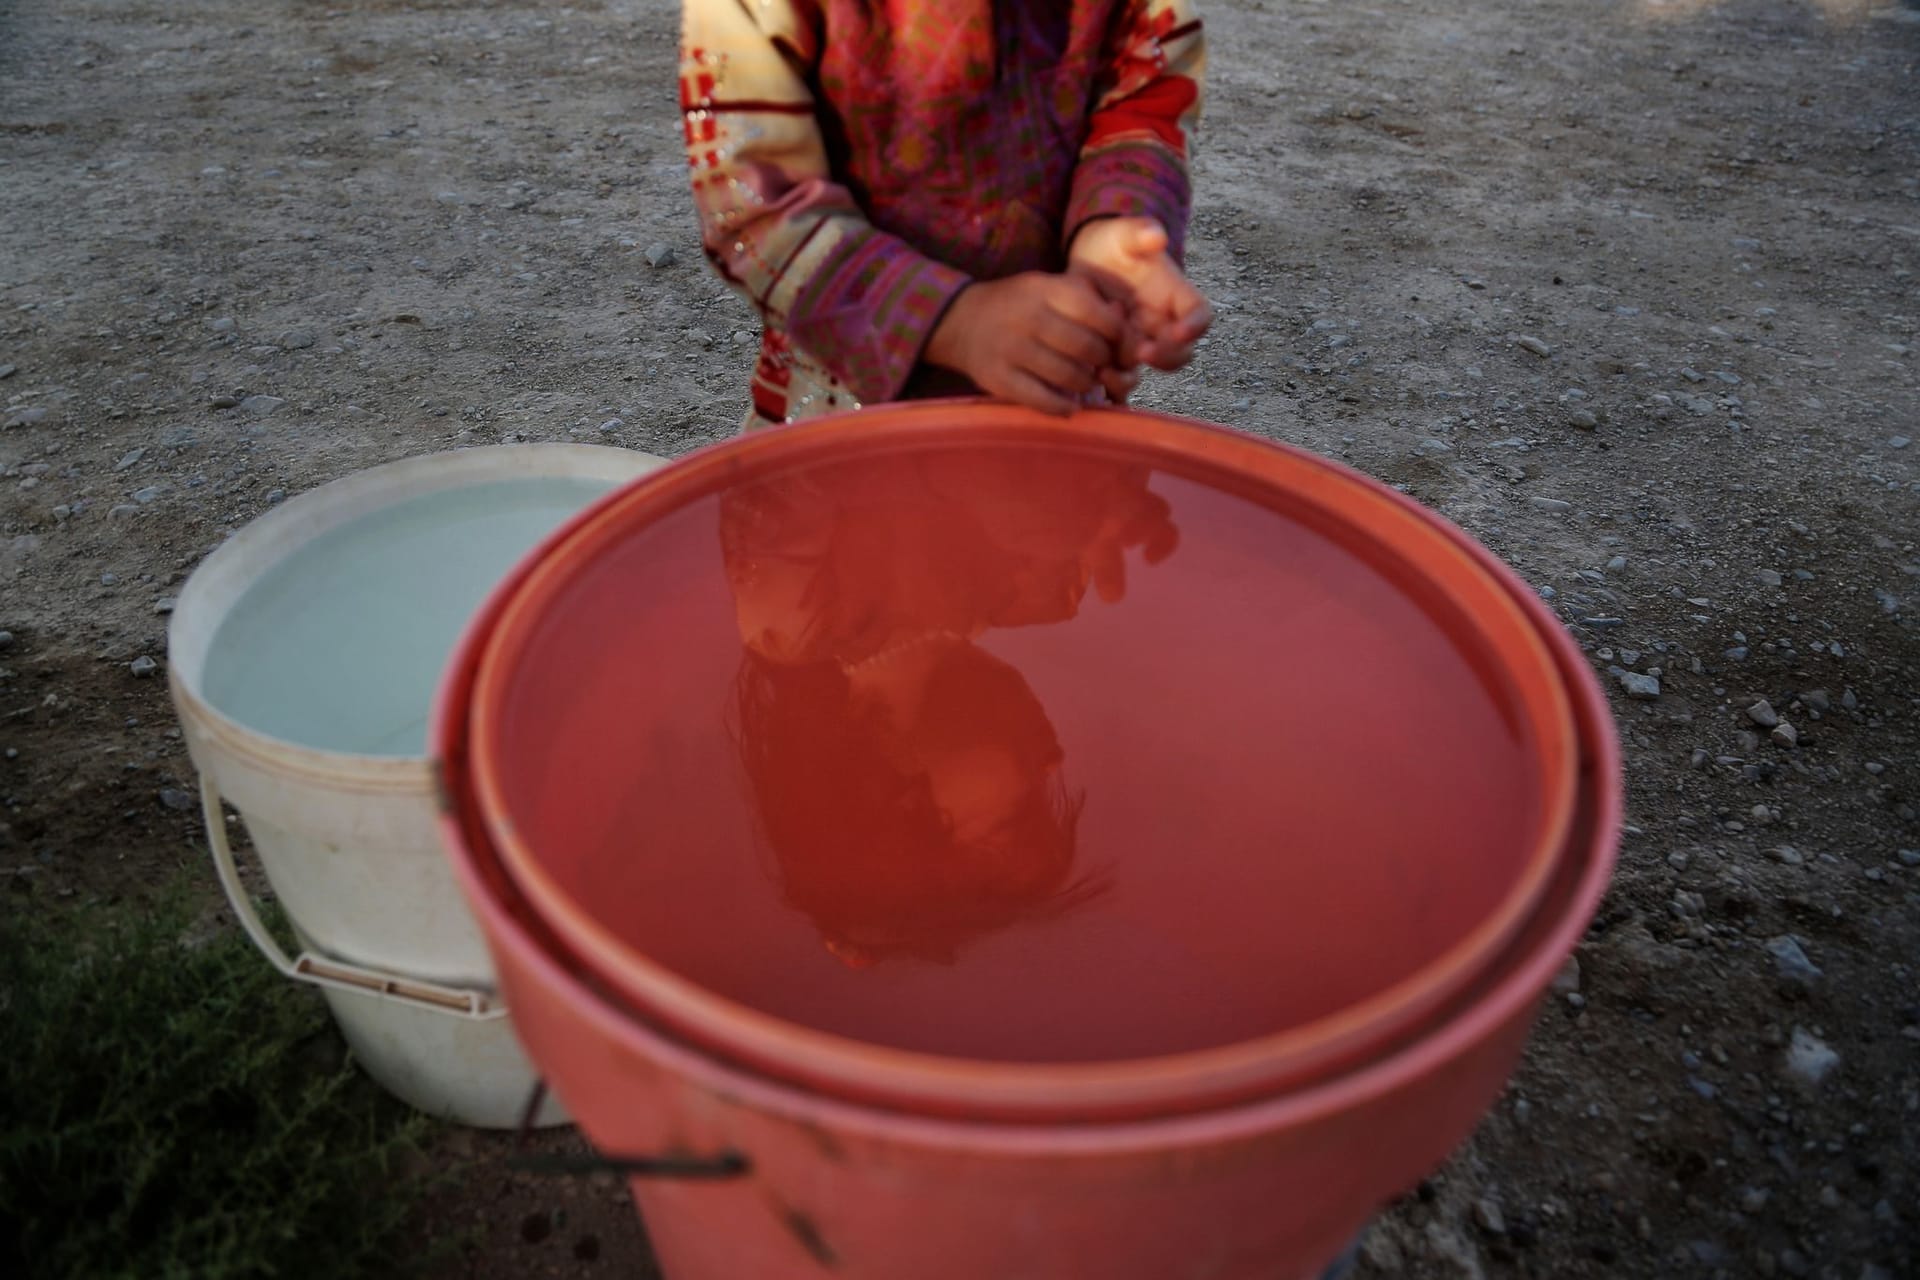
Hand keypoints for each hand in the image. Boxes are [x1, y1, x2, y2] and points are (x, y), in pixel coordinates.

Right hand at [925, 273, 1124, 415]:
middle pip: (1088, 348)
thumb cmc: (1020, 306)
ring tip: (1085, 383)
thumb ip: (1088, 299)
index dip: (1119, 337)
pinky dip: (1064, 407)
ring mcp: (1012, 349)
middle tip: (1103, 368)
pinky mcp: (999, 378)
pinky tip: (1069, 405)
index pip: (1100, 316)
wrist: (961, 322)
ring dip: (1086, 385)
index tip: (1118, 346)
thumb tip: (1126, 324)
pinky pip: (1043, 400)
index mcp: (1047, 290)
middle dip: (1104, 363)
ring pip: (1070, 377)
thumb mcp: (1049, 287)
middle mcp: (1029, 317)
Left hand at [1068, 217, 1211, 377]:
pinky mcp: (1115, 355)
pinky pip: (1122, 380)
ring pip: (1147, 371)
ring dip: (1132, 372)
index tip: (1181, 331)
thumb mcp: (1124, 234)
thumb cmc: (1114, 244)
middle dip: (1166, 356)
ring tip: (1107, 366)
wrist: (1086, 261)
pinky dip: (1113, 386)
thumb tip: (1156, 236)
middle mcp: (1164, 325)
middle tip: (1143, 352)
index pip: (1200, 315)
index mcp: (1176, 296)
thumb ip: (1140, 233)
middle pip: (1181, 353)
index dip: (1195, 326)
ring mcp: (1140, 342)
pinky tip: (1095, 375)